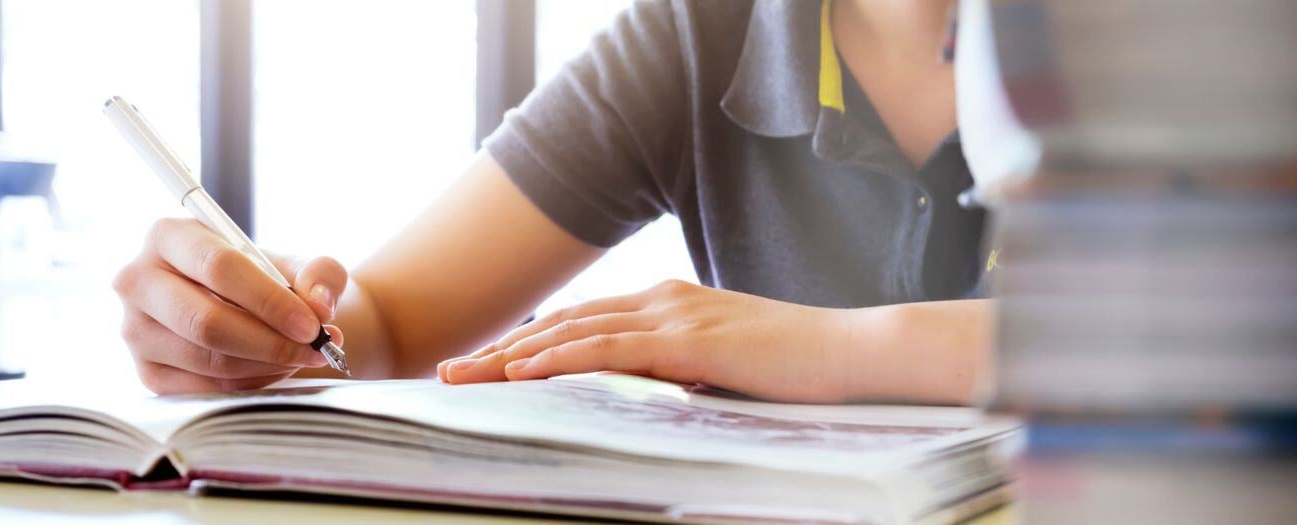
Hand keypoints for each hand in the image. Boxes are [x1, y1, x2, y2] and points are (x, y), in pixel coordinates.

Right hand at [114, 218, 346, 393]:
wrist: (253, 309)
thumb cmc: (272, 279)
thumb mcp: (301, 263)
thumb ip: (320, 273)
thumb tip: (318, 304)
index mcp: (168, 236)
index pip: (218, 267)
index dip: (269, 300)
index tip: (312, 324)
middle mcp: (138, 281)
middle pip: (205, 321)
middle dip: (270, 341)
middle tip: (313, 348)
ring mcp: (135, 330)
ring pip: (208, 359)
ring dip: (267, 364)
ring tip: (302, 356)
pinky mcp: (147, 373)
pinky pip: (206, 388)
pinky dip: (252, 383)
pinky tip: (276, 368)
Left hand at [436, 280, 861, 402]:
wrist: (848, 349)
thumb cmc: (792, 363)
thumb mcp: (722, 363)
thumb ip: (680, 367)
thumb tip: (651, 386)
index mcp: (667, 303)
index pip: (581, 321)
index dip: (528, 341)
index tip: (485, 363)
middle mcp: (661, 299)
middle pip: (564, 323)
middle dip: (501, 348)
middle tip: (449, 368)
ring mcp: (674, 315)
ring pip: (574, 333)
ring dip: (512, 354)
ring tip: (464, 373)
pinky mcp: (689, 342)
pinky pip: (611, 350)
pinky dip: (561, 358)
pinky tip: (524, 371)